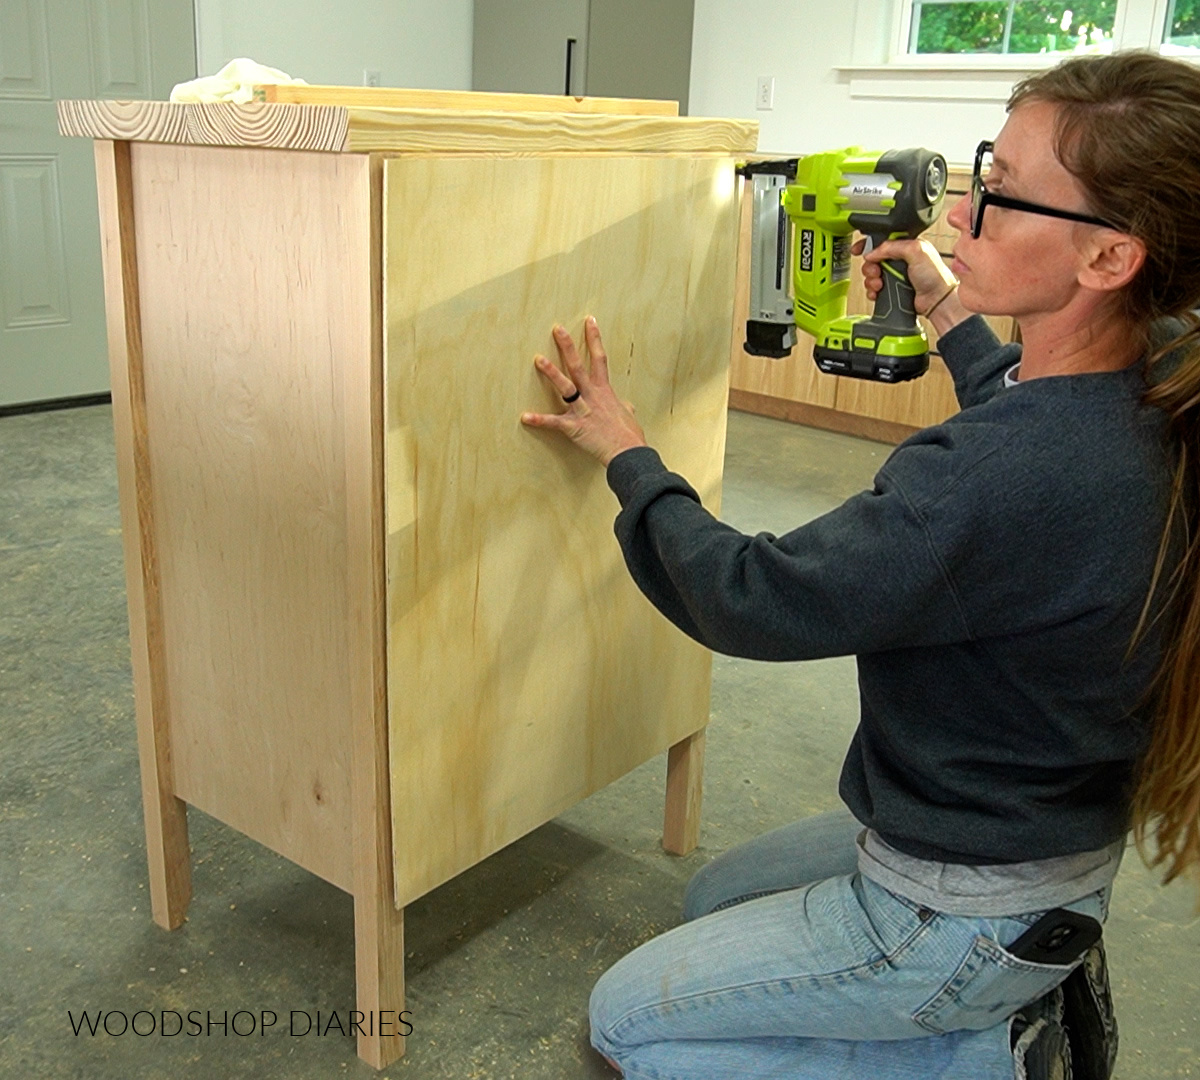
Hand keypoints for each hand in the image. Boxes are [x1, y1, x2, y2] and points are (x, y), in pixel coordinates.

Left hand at [521, 317, 647, 466]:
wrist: (628, 452)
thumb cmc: (630, 435)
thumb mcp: (629, 415)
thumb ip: (625, 407)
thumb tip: (627, 406)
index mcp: (605, 390)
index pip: (599, 358)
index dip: (594, 338)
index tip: (589, 321)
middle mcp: (593, 395)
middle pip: (578, 365)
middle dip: (567, 346)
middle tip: (557, 329)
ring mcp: (583, 409)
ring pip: (565, 386)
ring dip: (551, 372)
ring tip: (538, 359)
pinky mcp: (574, 427)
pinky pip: (553, 422)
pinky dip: (539, 420)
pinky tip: (525, 417)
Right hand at [854, 237, 967, 333]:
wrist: (936, 299)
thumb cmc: (934, 275)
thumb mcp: (915, 251)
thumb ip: (893, 246)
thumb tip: (873, 252)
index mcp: (906, 246)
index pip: (882, 241)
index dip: (869, 244)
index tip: (859, 249)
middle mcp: (899, 260)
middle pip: (873, 259)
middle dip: (870, 266)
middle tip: (876, 271)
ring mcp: (894, 275)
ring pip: (871, 275)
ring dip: (871, 280)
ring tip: (880, 283)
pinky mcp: (891, 289)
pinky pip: (873, 288)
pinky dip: (872, 291)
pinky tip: (878, 292)